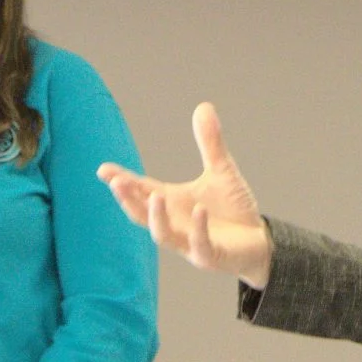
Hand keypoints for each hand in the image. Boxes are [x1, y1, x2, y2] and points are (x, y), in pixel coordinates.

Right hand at [98, 102, 273, 287]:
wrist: (258, 241)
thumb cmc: (233, 209)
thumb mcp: (221, 170)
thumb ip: (210, 143)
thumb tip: (203, 105)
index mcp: (172, 203)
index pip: (142, 191)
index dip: (122, 181)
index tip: (103, 169)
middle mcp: (175, 224)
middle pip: (142, 214)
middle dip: (128, 199)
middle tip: (115, 182)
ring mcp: (190, 243)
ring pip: (164, 235)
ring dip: (157, 217)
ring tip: (154, 196)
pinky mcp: (211, 255)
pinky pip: (200, 244)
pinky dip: (198, 228)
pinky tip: (199, 210)